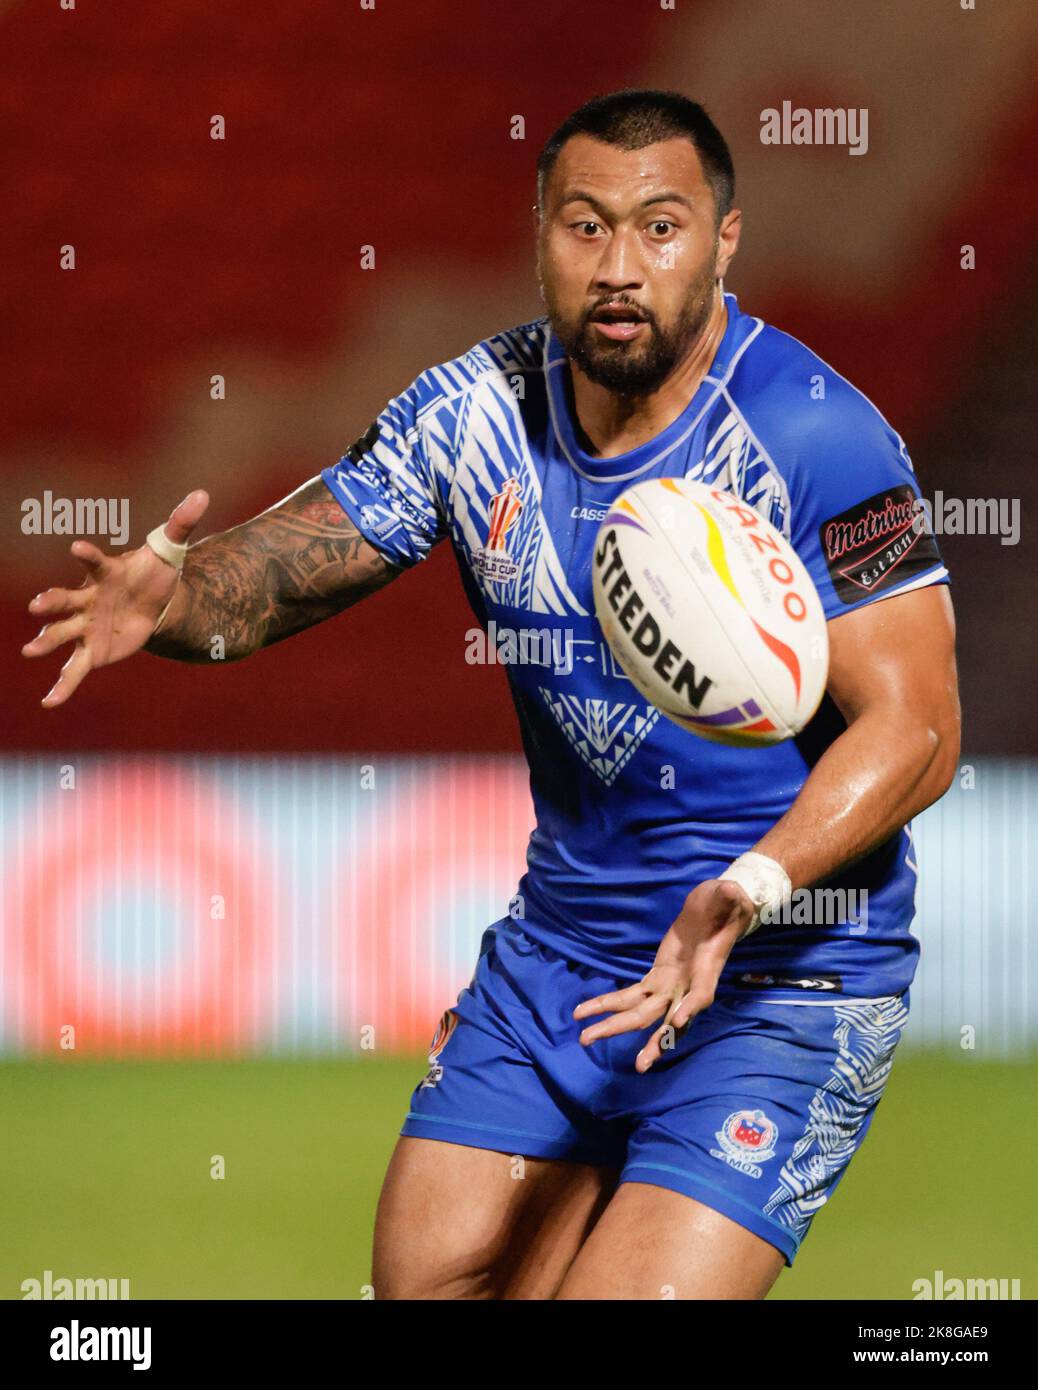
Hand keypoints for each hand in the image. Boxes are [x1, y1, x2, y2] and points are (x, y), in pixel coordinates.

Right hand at [21, 490, 209, 707]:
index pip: (94, 562)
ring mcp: (86, 626)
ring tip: (30, 651)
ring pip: (61, 634)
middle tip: (37, 605)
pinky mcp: (92, 651)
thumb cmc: (154, 573)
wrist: (153, 605)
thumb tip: (202, 493)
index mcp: (105, 573)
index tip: (77, 547)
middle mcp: (87, 599)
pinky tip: (50, 703)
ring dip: (46, 641)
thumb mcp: (171, 551)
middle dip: (51, 602)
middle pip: (66, 599)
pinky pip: (75, 669)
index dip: (87, 555)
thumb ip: (181, 524)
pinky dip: (63, 686)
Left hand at [573, 879, 753, 1073]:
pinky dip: (609, 1004)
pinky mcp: (657, 978)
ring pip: (642, 1013)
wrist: (716, 910)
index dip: (691, 1008)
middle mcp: (689, 986)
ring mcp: (671, 985)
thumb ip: (729, 897)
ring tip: (586, 1038)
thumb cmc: (725, 904)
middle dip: (653, 1042)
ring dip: (615, 1026)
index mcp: (708, 970)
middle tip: (639, 1066)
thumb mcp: (729, 897)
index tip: (677, 1021)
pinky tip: (586, 1012)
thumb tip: (732, 891)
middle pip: (668, 1019)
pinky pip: (631, 996)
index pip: (702, 994)